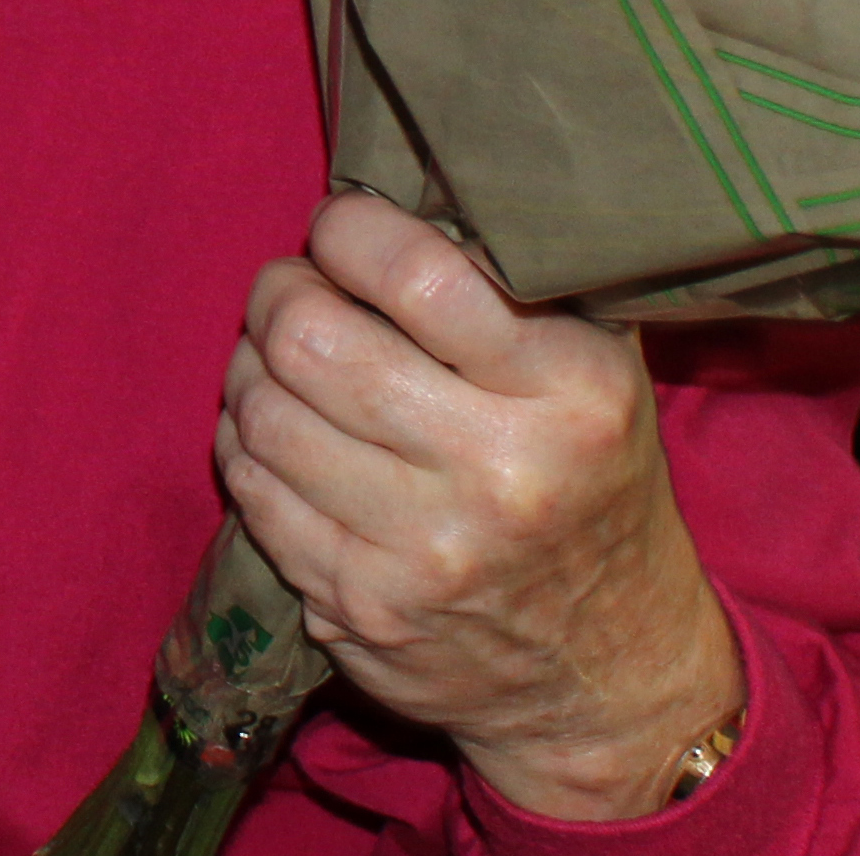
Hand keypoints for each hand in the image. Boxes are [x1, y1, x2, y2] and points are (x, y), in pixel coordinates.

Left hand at [217, 193, 742, 822]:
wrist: (612, 669)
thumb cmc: (591, 481)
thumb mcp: (599, 371)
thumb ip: (515, 281)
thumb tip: (391, 190)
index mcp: (571, 391)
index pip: (414, 273)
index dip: (347, 231)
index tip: (340, 229)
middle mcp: (500, 473)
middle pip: (311, 340)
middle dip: (279, 294)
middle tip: (293, 292)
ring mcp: (424, 552)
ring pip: (265, 414)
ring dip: (251, 371)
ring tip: (280, 363)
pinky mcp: (361, 608)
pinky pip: (253, 493)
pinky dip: (247, 448)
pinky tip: (277, 436)